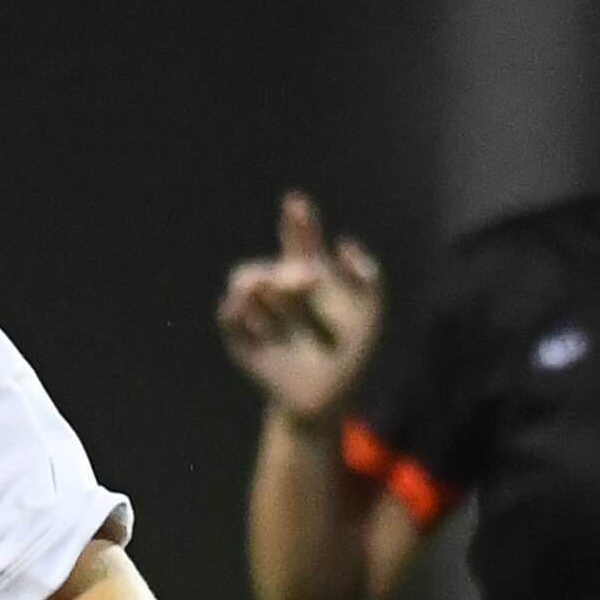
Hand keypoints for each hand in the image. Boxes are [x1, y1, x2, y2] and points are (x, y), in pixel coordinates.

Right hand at [216, 191, 382, 422]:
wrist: (327, 397)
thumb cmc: (349, 355)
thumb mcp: (370, 312)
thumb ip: (366, 276)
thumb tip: (342, 243)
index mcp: (310, 281)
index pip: (299, 244)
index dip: (297, 223)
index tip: (295, 203)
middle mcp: (281, 293)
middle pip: (270, 262)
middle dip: (288, 267)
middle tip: (310, 279)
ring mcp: (259, 314)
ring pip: (244, 279)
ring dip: (264, 280)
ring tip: (282, 291)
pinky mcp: (241, 339)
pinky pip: (229, 313)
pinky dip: (239, 307)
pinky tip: (253, 310)